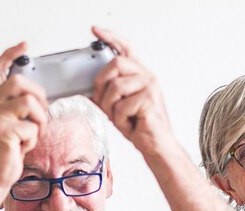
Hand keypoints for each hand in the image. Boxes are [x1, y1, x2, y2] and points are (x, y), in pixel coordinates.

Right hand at [0, 42, 48, 191]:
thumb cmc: (4, 152)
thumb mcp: (9, 124)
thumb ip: (16, 108)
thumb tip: (37, 97)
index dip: (11, 54)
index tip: (24, 45)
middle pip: (20, 81)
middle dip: (38, 96)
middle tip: (40, 114)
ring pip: (30, 103)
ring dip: (39, 121)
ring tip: (32, 135)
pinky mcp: (3, 131)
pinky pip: (31, 128)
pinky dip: (33, 140)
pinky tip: (23, 147)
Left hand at [91, 26, 176, 156]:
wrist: (157, 146)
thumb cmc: (140, 127)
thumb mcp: (117, 108)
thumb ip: (106, 94)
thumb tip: (88, 88)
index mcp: (140, 75)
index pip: (126, 48)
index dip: (110, 37)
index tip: (95, 30)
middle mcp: (147, 77)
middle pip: (116, 63)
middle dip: (101, 83)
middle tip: (102, 101)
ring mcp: (150, 87)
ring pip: (115, 87)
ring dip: (111, 108)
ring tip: (121, 119)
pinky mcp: (149, 100)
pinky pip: (121, 107)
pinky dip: (120, 121)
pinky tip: (130, 125)